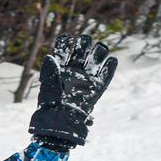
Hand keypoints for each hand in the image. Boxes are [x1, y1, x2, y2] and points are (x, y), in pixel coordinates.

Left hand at [28, 33, 117, 148]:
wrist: (61, 123)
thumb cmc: (51, 106)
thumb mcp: (47, 86)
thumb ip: (50, 71)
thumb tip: (50, 56)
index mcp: (60, 70)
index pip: (63, 52)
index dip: (65, 43)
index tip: (66, 37)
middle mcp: (73, 73)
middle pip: (81, 53)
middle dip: (84, 44)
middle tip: (85, 40)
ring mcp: (85, 80)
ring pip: (94, 61)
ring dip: (99, 52)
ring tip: (100, 46)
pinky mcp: (96, 89)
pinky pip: (106, 76)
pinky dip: (110, 68)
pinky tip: (112, 59)